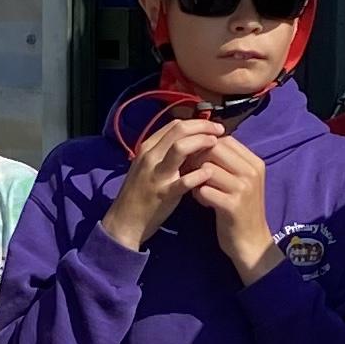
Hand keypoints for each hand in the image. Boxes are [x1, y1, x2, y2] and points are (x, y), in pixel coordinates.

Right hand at [101, 115, 215, 250]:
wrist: (125, 221)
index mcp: (147, 148)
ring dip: (201, 142)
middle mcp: (151, 157)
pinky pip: (183, 181)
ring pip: (180, 147)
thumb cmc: (139, 194)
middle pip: (179, 130)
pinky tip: (209, 173)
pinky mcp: (164, 193)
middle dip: (203, 126)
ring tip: (216, 144)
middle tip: (220, 130)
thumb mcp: (147, 166)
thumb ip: (164, 153)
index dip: (196, 122)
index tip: (211, 127)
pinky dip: (198, 175)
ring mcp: (157, 174)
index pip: (174, 125)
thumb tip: (188, 141)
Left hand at [188, 132, 278, 280]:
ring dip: (196, 177)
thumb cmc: (240, 209)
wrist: (252, 242)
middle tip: (190, 172)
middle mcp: (251, 172)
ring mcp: (243, 189)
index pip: (224, 139)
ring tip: (197, 188)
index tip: (197, 159)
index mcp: (254, 163)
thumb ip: (227, 163)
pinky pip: (204, 190)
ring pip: (207, 169)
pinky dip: (198, 194)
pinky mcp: (233, 206)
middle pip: (214, 149)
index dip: (205, 146)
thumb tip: (201, 144)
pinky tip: (201, 201)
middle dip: (197, 158)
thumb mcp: (240, 182)